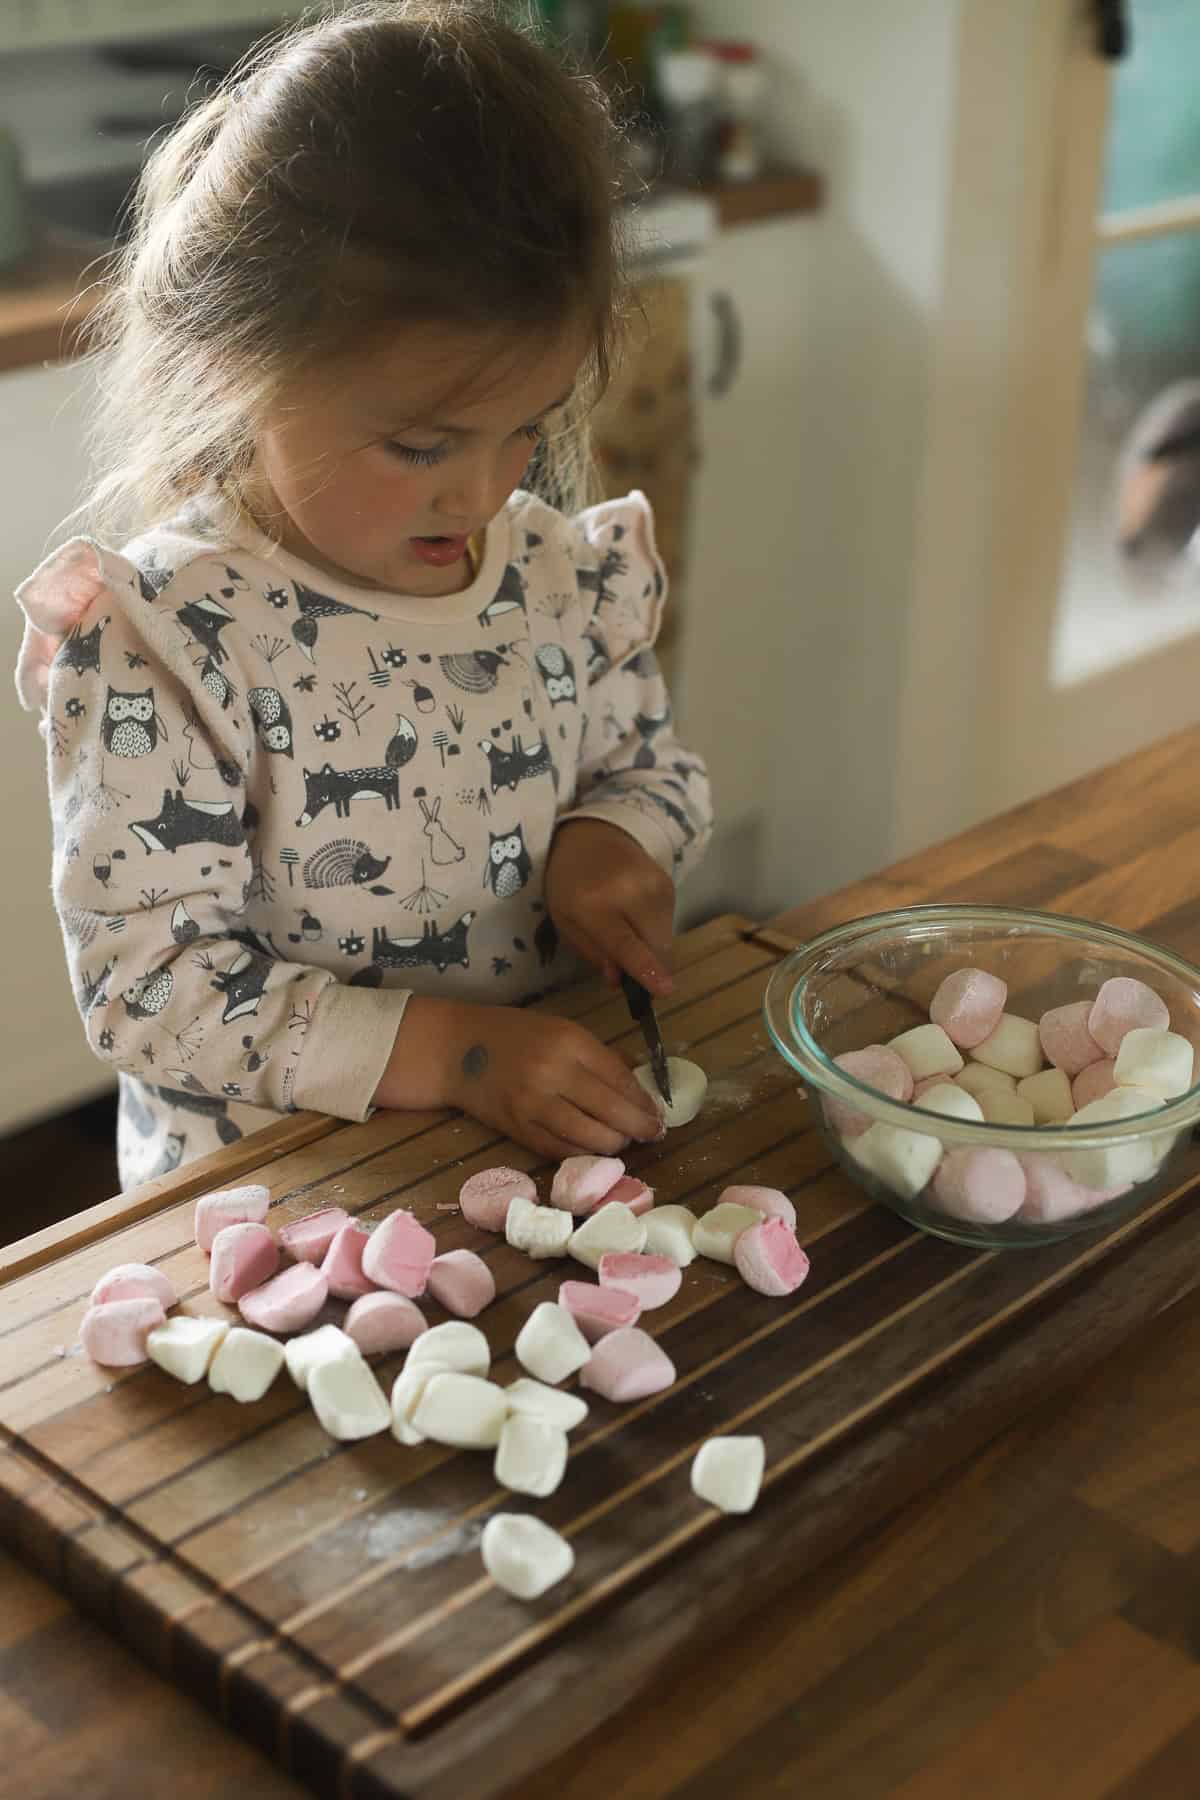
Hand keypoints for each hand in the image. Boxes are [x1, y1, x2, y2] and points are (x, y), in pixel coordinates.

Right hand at [373, 995, 663, 1159]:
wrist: (456, 1050)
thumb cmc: (515, 1035)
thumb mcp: (561, 1030)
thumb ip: (599, 1057)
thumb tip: (639, 1089)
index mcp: (569, 1042)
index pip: (620, 1079)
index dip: (644, 1102)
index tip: (658, 1115)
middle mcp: (553, 1073)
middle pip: (611, 1111)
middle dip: (639, 1128)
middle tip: (652, 1134)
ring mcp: (533, 1105)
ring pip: (590, 1137)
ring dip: (614, 1145)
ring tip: (623, 1141)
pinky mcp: (518, 1130)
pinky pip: (561, 1151)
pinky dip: (584, 1154)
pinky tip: (595, 1150)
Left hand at [544, 819, 675, 996]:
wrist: (593, 835)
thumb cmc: (570, 882)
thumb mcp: (565, 920)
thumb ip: (592, 952)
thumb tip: (618, 979)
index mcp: (594, 904)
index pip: (625, 943)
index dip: (645, 969)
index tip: (665, 991)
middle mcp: (630, 893)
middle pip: (654, 947)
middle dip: (648, 965)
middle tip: (627, 965)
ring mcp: (655, 885)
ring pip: (665, 938)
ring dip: (651, 948)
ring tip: (627, 930)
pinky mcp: (669, 884)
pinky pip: (668, 924)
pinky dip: (654, 930)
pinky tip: (636, 917)